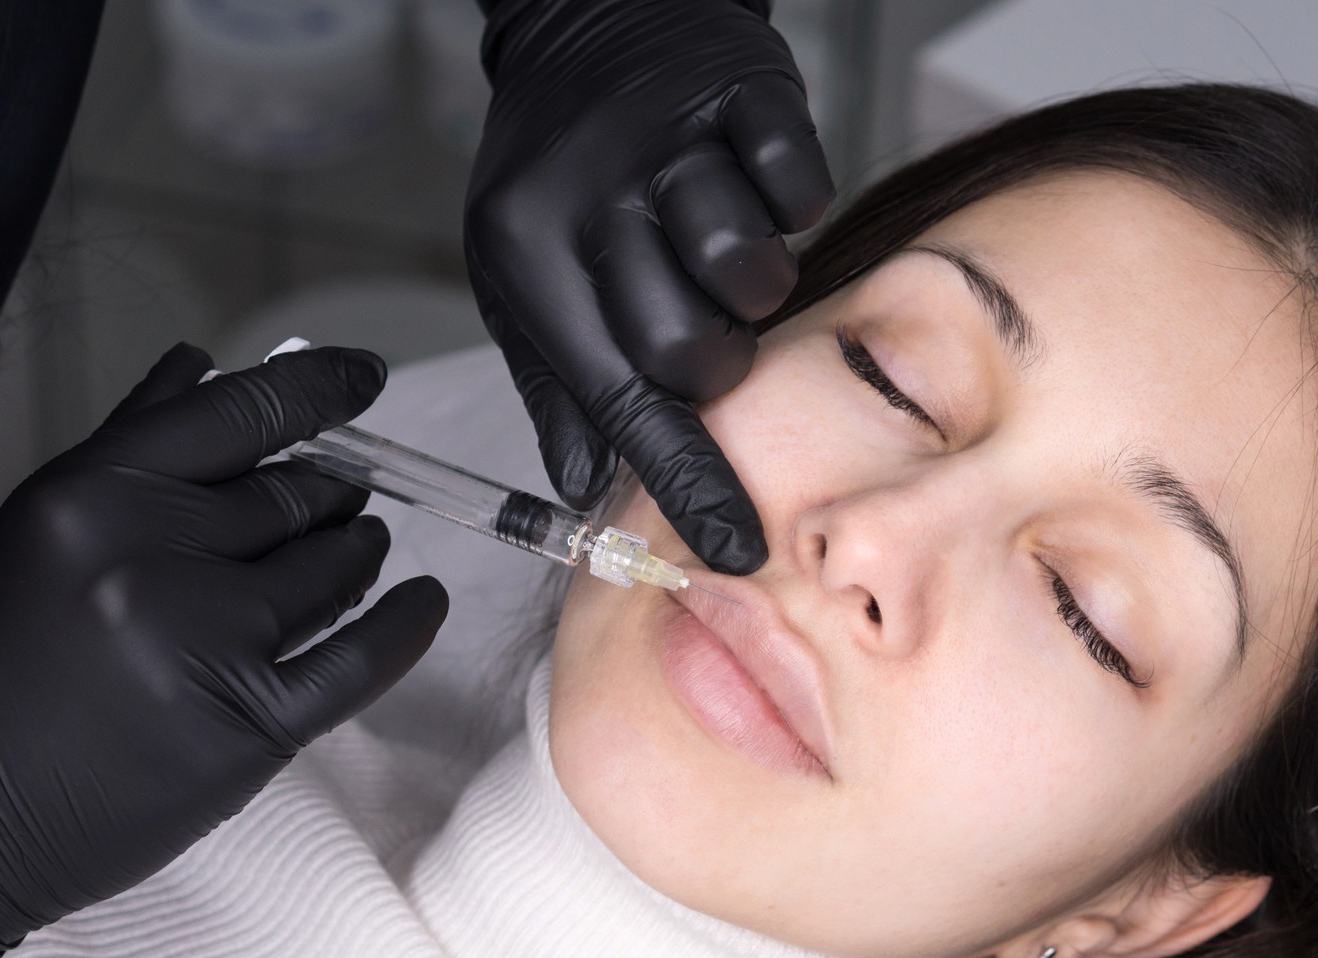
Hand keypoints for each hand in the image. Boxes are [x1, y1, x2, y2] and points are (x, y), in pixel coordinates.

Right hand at [0, 343, 447, 957]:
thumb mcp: (31, 534)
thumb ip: (128, 445)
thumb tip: (204, 363)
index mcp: (87, 497)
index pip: (239, 413)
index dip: (320, 387)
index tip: (362, 377)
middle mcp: (151, 560)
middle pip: (293, 495)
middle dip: (333, 488)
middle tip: (348, 491)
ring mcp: (204, 645)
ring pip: (331, 570)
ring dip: (358, 551)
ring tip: (359, 544)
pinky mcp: (247, 728)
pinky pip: (360, 659)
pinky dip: (404, 624)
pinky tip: (422, 600)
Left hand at [466, 0, 832, 573]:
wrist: (590, 19)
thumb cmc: (557, 172)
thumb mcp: (518, 276)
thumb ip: (556, 383)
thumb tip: (590, 487)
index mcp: (530, 252)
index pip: (618, 397)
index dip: (688, 480)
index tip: (737, 545)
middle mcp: (594, 196)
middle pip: (691, 346)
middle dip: (716, 362)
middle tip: (702, 323)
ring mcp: (671, 140)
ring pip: (750, 270)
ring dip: (754, 283)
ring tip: (720, 251)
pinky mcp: (744, 91)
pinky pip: (799, 186)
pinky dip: (791, 201)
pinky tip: (749, 185)